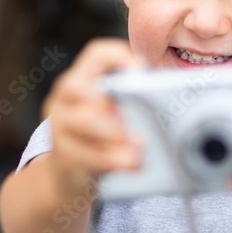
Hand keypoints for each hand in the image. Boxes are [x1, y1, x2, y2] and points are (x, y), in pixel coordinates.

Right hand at [42, 39, 142, 198]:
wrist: (65, 177)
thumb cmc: (100, 139)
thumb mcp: (113, 115)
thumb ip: (132, 103)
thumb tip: (171, 100)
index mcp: (81, 81)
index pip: (95, 55)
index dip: (118, 56)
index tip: (141, 71)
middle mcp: (64, 100)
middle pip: (78, 86)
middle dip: (110, 99)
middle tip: (134, 110)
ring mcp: (60, 128)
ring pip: (82, 120)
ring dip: (114, 131)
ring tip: (139, 144)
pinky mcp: (64, 156)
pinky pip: (86, 154)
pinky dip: (112, 159)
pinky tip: (132, 163)